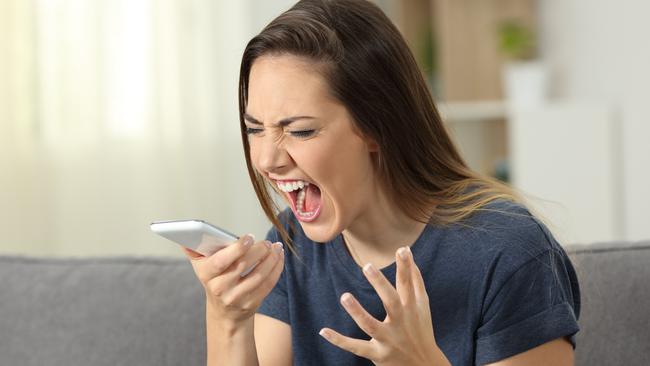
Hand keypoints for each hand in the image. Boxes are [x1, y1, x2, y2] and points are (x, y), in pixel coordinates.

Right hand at [183, 235, 284, 326]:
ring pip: (259, 276)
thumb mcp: (202, 266)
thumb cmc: (215, 279)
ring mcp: (236, 298)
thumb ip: (195, 250)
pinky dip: (276, 269)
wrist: (225, 312)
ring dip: (271, 259)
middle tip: (267, 242)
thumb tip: (187, 237)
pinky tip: (279, 258)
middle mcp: (219, 288)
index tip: (249, 237)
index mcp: (206, 274)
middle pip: (242, 266)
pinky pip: (268, 285)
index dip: (237, 248)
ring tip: (277, 247)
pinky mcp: (251, 304)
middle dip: (258, 251)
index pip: (220, 261)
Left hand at [319, 246, 450, 365]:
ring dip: (357, 312)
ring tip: (344, 296)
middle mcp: (400, 322)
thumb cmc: (420, 330)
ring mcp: (388, 339)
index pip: (408, 284)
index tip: (402, 249)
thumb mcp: (423, 306)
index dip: (405, 266)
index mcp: (411, 308)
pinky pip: (355, 347)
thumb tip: (409, 257)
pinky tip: (323, 330)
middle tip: (367, 266)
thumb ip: (416, 281)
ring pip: (370, 325)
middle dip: (380, 285)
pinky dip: (339, 340)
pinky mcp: (377, 355)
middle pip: (391, 302)